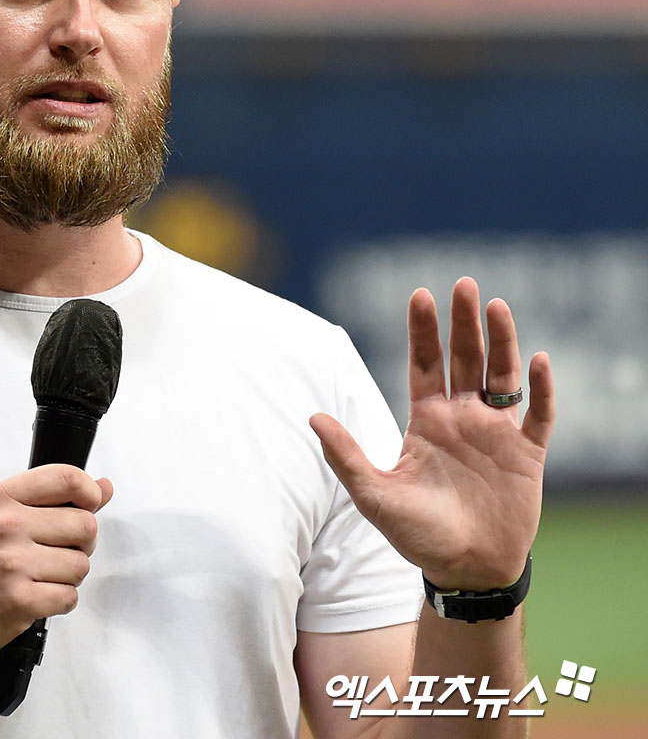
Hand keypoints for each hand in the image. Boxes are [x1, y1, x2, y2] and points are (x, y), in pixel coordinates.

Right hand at [0, 465, 113, 663]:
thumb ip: (49, 499)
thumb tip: (103, 488)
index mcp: (1, 498)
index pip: (66, 478)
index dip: (90, 492)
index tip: (90, 504)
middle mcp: (7, 526)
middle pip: (85, 525)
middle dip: (80, 543)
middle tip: (56, 552)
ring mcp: (13, 565)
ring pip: (81, 565)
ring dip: (68, 576)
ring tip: (39, 577)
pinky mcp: (20, 602)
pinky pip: (69, 597)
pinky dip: (59, 602)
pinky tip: (35, 597)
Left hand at [310, 277, 554, 589]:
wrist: (464, 570)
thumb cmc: (417, 534)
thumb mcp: (374, 494)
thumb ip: (346, 455)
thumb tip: (312, 417)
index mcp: (426, 421)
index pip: (424, 363)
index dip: (423, 331)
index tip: (420, 294)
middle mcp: (462, 418)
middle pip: (464, 358)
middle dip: (462, 323)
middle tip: (463, 284)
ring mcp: (496, 433)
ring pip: (501, 375)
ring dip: (501, 341)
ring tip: (495, 305)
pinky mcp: (527, 454)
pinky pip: (539, 414)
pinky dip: (541, 388)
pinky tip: (539, 360)